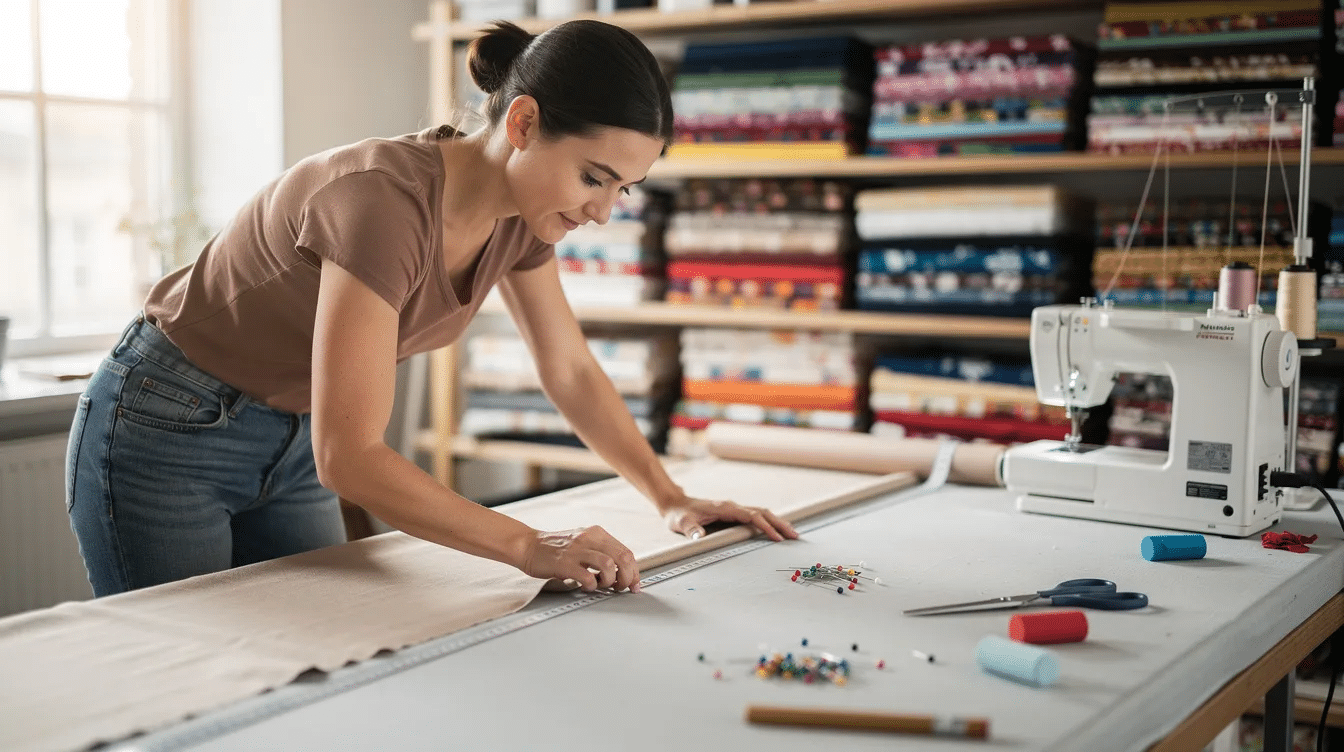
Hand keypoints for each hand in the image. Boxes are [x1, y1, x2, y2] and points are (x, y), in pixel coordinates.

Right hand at [521, 526, 641, 592]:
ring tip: (602, 586)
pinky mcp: (564, 563)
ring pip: (609, 565)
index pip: (626, 552)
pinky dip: (591, 586)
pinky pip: (587, 577)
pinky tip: (586, 586)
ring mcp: (577, 550)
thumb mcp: (583, 544)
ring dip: (610, 581)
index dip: (634, 572)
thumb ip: (601, 553)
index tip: (635, 585)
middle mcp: (589, 538)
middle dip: (627, 577)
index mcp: (597, 533)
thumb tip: (622, 573)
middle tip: (621, 588)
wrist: (528, 546)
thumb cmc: (557, 549)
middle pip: (623, 558)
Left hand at [661, 496, 798, 541]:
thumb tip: (700, 536)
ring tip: (792, 534)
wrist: (676, 504)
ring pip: (762, 513)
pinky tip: (776, 530)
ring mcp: (734, 509)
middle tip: (795, 536)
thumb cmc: (680, 514)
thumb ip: (691, 530)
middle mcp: (733, 506)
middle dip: (779, 524)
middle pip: (762, 512)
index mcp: (725, 508)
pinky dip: (769, 522)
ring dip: (777, 522)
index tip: (776, 537)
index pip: (751, 516)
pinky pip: (756, 517)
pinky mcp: (734, 514)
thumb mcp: (682, 523)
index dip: (765, 526)